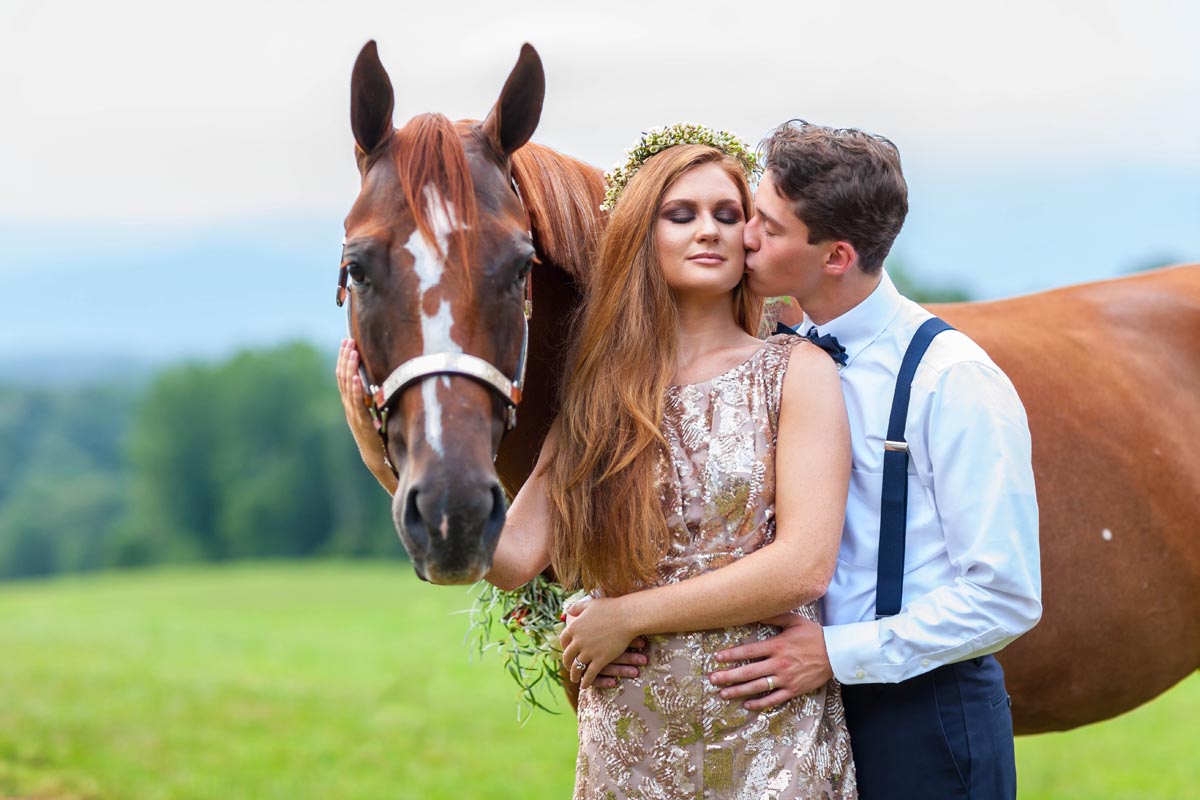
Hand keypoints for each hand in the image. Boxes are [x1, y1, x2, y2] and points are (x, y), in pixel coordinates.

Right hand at [335, 338, 391, 484]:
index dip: (343, 359)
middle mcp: (348, 405)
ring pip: (348, 387)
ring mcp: (353, 413)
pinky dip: (356, 390)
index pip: (343, 375)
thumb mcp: (372, 411)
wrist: (375, 456)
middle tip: (348, 340)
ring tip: (352, 353)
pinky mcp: (361, 422)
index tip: (347, 342)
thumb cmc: (376, 433)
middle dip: (345, 358)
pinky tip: (357, 378)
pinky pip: (357, 403)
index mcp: (350, 402)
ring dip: (350, 369)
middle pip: (343, 377)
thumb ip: (370, 397)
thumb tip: (375, 380)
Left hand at [559, 597, 639, 689]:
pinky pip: (589, 674)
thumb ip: (577, 607)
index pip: (563, 640)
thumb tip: (567, 610)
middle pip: (567, 656)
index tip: (567, 650)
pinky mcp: (600, 660)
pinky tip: (584, 685)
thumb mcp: (590, 604)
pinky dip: (586, 681)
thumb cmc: (611, 608)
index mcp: (574, 627)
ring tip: (575, 678)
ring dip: (574, 675)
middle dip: (567, 663)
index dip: (564, 647)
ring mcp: (588, 651)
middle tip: (569, 667)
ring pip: (577, 667)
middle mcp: (578, 640)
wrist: (627, 617)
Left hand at [708, 613, 832, 710]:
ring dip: (739, 691)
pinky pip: (774, 699)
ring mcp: (786, 679)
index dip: (731, 655)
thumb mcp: (794, 621)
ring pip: (758, 687)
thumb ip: (773, 616)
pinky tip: (747, 705)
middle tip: (712, 679)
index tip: (717, 658)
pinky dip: (760, 703)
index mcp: (777, 646)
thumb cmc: (814, 635)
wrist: (836, 653)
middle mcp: (779, 664)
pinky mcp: (793, 690)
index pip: (749, 652)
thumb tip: (755, 609)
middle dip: (728, 676)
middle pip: (748, 672)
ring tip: (723, 694)